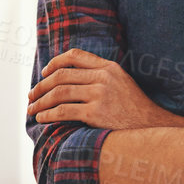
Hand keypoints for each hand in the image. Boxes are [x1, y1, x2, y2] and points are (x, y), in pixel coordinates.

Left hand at [28, 48, 183, 129]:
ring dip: (41, 101)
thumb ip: (101, 76)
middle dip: (41, 86)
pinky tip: (42, 118)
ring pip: (59, 93)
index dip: (55, 63)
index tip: (44, 73)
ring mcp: (100, 94)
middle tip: (31, 96)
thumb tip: (73, 77)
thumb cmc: (134, 109)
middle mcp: (103, 77)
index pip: (75, 56)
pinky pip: (64, 111)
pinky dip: (49, 114)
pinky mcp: (96, 113)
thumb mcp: (122, 83)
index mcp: (109, 67)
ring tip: (32, 109)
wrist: (152, 128)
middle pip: (62, 75)